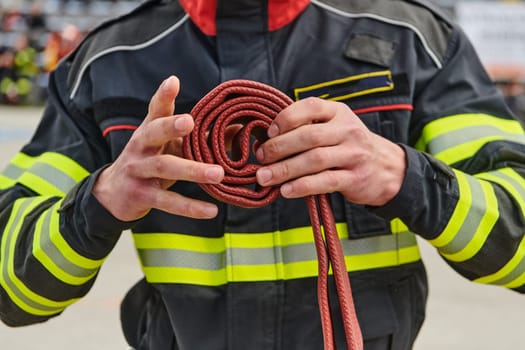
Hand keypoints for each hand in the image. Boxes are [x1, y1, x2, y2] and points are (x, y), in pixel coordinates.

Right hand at [93, 76, 224, 220]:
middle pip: (154, 133)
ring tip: (218, 174)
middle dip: (170, 126)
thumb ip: (198, 138)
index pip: (155, 110)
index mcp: (149, 131)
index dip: (163, 96)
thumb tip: (236, 129)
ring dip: (192, 170)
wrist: (114, 194)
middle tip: (190, 121)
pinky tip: (211, 211)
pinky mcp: (142, 196)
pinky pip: (167, 202)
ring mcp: (139, 171)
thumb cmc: (150, 162)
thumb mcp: (170, 147)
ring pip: (165, 168)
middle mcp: (141, 147)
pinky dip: (190, 207)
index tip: (173, 82)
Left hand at [255, 97, 405, 205]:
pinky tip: (286, 190)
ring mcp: (353, 154)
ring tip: (265, 177)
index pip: (310, 107)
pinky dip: (302, 186)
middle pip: (308, 136)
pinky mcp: (355, 178)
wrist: (387, 168)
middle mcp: (348, 130)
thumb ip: (308, 126)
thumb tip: (266, 138)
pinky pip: (324, 181)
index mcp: (339, 112)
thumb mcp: (335, 127)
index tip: (268, 132)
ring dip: (284, 169)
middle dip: (279, 147)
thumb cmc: (349, 146)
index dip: (286, 118)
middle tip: (260, 158)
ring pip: (314, 160)